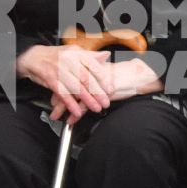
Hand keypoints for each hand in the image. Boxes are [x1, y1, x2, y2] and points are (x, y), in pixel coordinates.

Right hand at [18, 44, 111, 122]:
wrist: (34, 57)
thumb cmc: (56, 56)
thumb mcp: (73, 51)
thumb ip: (90, 55)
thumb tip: (106, 55)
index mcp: (76, 53)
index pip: (93, 65)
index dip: (103, 78)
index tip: (110, 88)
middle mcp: (68, 61)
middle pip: (85, 78)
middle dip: (97, 92)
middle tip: (106, 102)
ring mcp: (59, 71)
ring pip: (75, 87)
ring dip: (86, 100)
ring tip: (96, 108)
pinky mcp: (51, 80)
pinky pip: (62, 94)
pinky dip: (70, 104)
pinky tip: (77, 111)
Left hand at [45, 55, 161, 121]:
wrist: (136, 76)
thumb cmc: (120, 75)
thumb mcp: (103, 73)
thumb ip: (91, 75)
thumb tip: (79, 82)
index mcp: (87, 67)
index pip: (68, 76)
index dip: (59, 85)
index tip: (53, 93)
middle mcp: (87, 75)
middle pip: (67, 87)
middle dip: (57, 98)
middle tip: (51, 107)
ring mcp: (92, 85)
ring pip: (72, 97)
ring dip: (63, 108)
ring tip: (55, 116)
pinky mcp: (98, 95)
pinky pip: (83, 106)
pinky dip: (75, 114)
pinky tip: (71, 120)